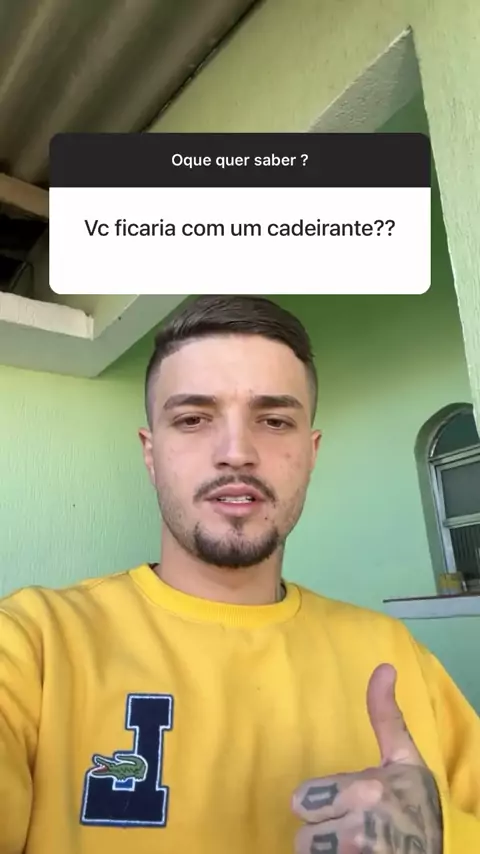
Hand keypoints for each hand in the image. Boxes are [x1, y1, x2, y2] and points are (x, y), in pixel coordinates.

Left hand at [292, 664, 442, 852]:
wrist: (445, 848)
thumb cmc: (416, 801)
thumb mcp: (403, 757)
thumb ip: (384, 716)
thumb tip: (384, 667)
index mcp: (365, 791)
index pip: (301, 800)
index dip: (319, 802)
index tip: (342, 802)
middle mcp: (357, 830)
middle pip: (303, 834)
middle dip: (321, 830)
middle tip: (345, 826)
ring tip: (349, 846)